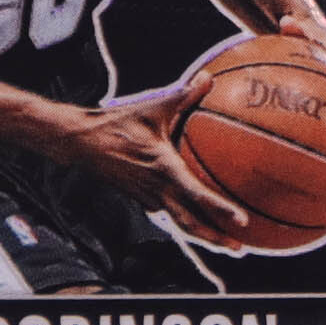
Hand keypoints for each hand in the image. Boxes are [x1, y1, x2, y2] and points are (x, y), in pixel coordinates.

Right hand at [69, 72, 249, 249]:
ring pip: (181, 224)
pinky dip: (188, 222)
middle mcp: (158, 190)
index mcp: (164, 169)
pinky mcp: (142, 200)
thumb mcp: (153, 107)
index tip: (242, 222)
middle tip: (241, 247)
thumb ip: (184, 95)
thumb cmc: (118, 123)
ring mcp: (149, 199)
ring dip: (204, 236)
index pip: (197, 196)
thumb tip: (209, 77)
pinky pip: (170, 215)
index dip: (220, 210)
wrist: (83, 143)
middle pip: (192, 224)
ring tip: (227, 243)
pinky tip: (200, 219)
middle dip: (216, 238)